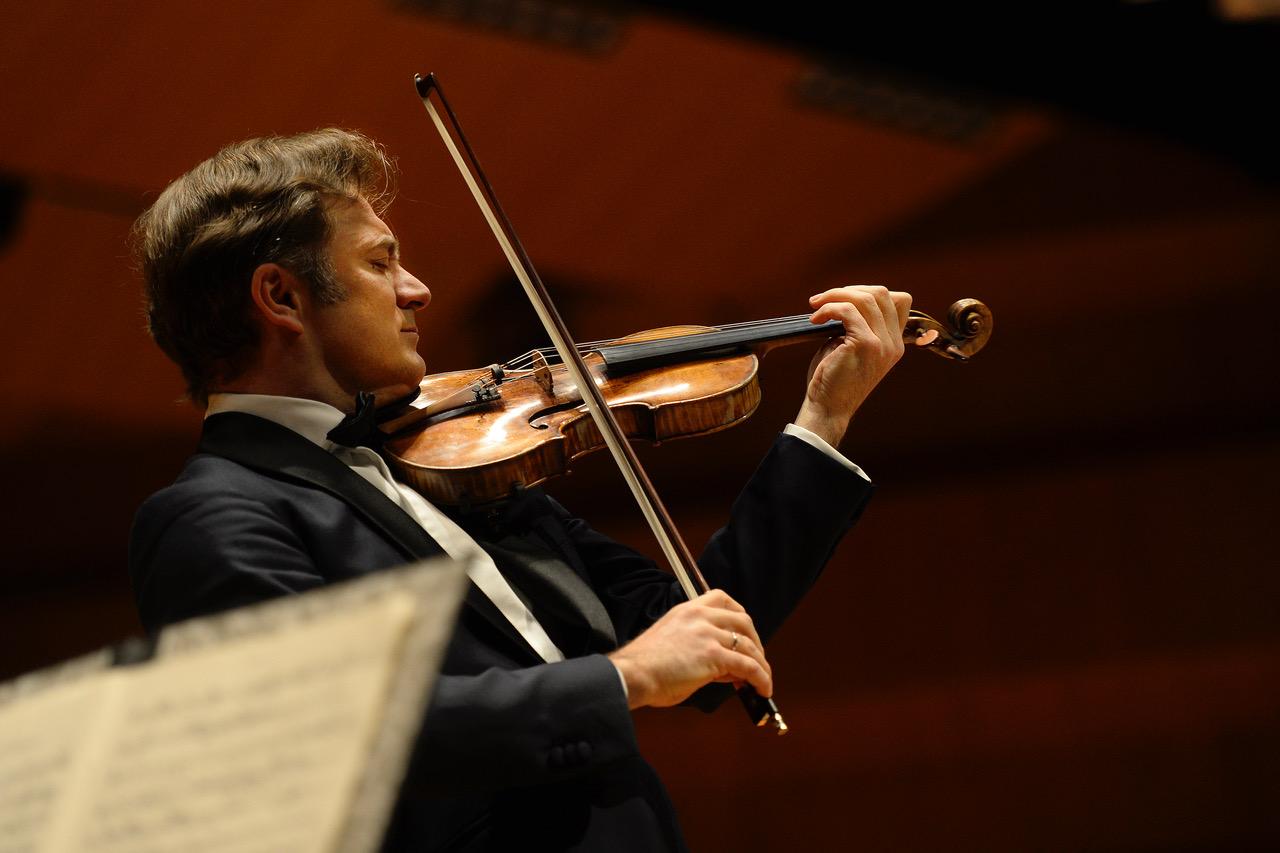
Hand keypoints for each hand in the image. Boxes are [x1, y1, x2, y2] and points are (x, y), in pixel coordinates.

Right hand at [608, 590, 771, 709]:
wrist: (632, 673)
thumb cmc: (644, 666)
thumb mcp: (672, 643)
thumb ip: (698, 647)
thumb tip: (723, 667)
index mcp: (687, 610)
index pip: (722, 599)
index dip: (739, 616)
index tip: (745, 632)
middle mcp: (700, 616)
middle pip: (743, 622)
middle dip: (756, 642)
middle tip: (757, 660)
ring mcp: (708, 634)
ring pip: (749, 646)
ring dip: (761, 665)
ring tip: (763, 682)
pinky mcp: (714, 655)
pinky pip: (749, 666)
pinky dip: (761, 678)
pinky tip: (762, 689)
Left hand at [794, 285, 911, 446]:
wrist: (827, 409)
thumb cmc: (833, 380)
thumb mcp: (851, 347)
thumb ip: (856, 324)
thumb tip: (844, 297)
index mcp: (895, 343)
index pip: (899, 301)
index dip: (870, 293)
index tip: (843, 301)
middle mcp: (894, 343)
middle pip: (883, 293)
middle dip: (850, 290)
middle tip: (823, 300)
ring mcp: (883, 344)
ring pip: (867, 298)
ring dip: (835, 295)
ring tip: (816, 306)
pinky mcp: (865, 345)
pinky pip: (848, 311)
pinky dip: (828, 308)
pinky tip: (815, 319)